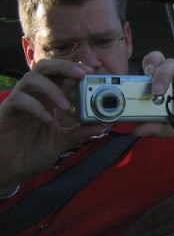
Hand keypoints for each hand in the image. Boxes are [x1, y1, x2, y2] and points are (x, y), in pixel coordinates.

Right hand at [0, 59, 105, 190]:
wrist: (9, 169)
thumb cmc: (32, 152)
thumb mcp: (61, 142)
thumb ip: (80, 133)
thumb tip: (102, 125)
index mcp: (48, 99)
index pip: (60, 74)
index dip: (75, 68)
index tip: (92, 71)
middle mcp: (33, 96)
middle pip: (45, 67)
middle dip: (65, 66)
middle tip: (82, 74)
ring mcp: (19, 102)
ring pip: (31, 78)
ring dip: (51, 88)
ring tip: (66, 105)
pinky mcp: (6, 112)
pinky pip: (19, 100)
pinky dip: (35, 106)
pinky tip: (47, 119)